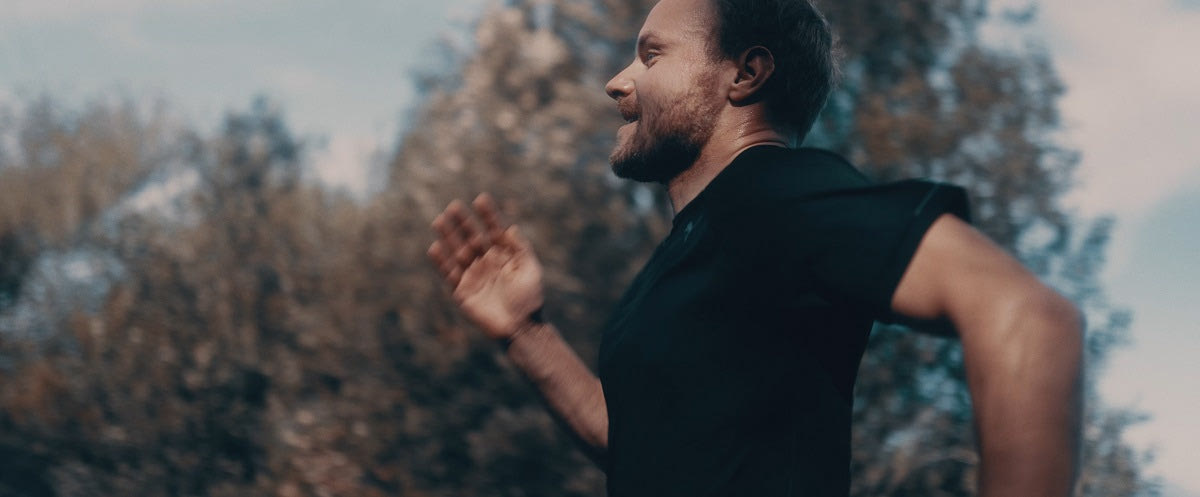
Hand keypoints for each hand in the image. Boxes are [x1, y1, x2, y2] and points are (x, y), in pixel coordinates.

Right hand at [427, 193, 544, 341]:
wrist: (521, 328)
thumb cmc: (530, 299)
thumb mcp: (530, 270)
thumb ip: (521, 249)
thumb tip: (511, 228)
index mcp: (504, 255)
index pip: (493, 230)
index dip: (487, 215)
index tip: (480, 199)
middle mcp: (486, 262)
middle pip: (472, 237)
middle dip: (463, 222)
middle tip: (453, 206)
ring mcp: (473, 275)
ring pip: (457, 251)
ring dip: (448, 236)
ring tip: (439, 220)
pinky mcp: (462, 291)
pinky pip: (449, 274)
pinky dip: (441, 261)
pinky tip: (435, 247)